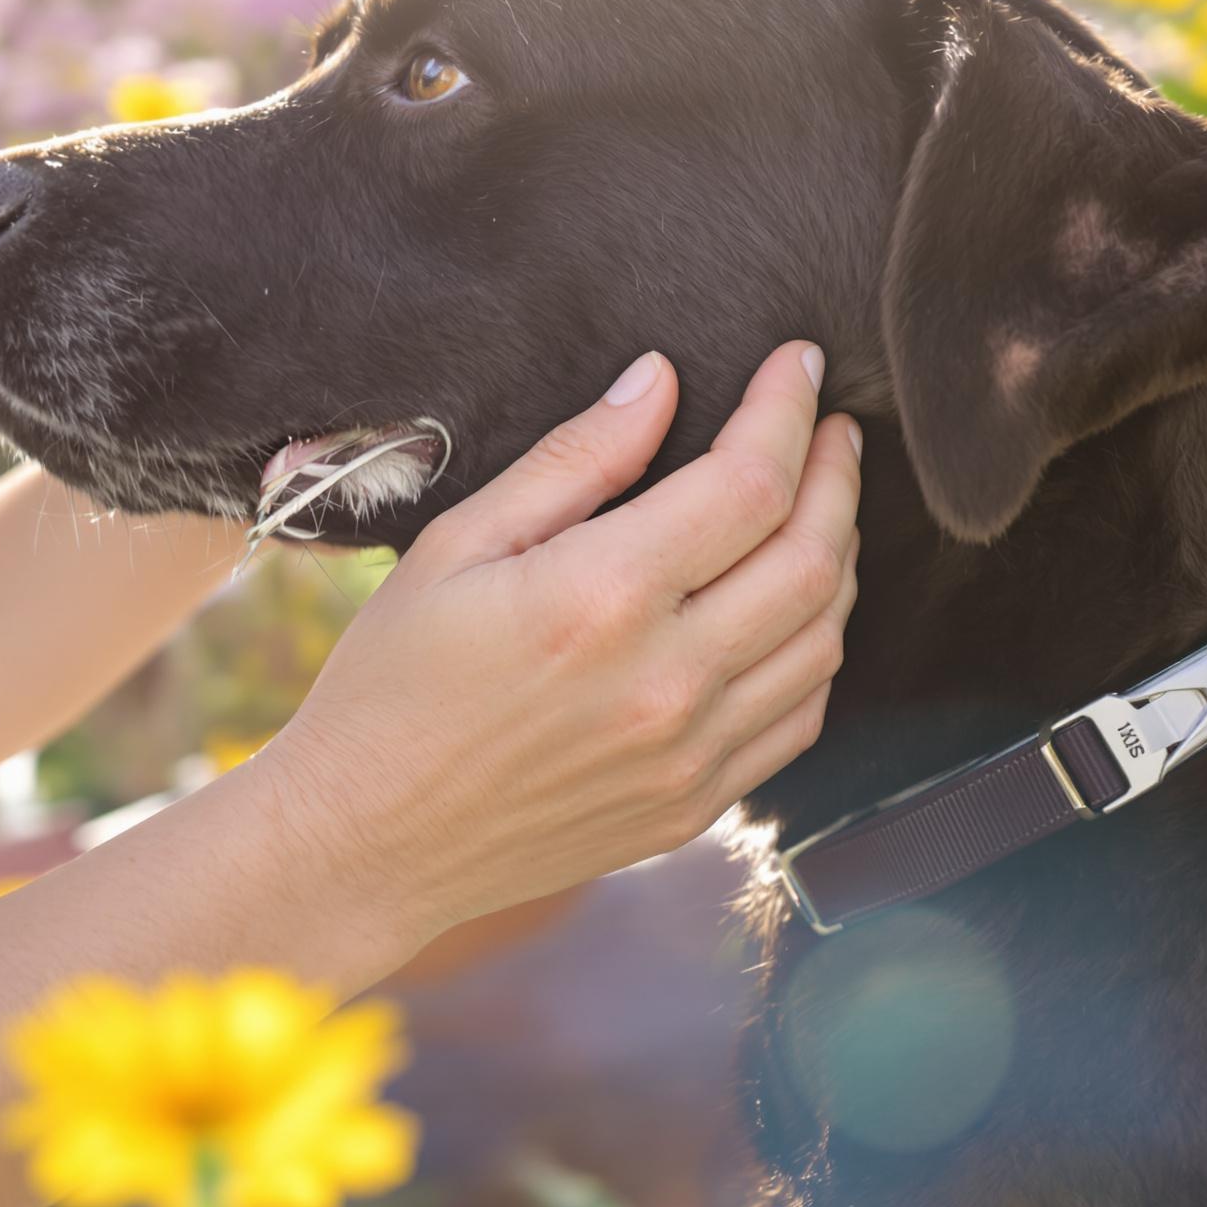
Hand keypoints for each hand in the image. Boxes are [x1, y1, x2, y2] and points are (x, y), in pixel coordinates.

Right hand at [258, 341, 861, 944]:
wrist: (367, 841)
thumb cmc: (393, 682)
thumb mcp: (460, 544)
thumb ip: (575, 459)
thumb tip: (660, 380)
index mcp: (601, 598)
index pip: (750, 484)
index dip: (787, 411)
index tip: (797, 365)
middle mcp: (665, 682)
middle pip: (812, 558)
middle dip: (836, 475)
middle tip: (830, 427)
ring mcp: (689, 755)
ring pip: (824, 639)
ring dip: (839, 558)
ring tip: (819, 505)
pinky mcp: (694, 805)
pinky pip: (800, 716)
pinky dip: (817, 647)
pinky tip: (793, 606)